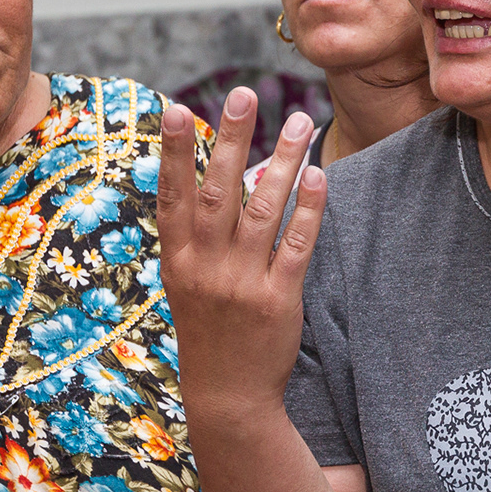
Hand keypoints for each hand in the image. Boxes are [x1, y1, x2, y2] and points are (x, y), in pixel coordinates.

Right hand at [156, 90, 324, 423]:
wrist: (229, 397)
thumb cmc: (210, 333)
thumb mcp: (187, 285)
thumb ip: (198, 237)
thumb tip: (219, 179)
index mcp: (179, 262)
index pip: (172, 197)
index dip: (172, 154)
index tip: (174, 109)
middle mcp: (206, 268)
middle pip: (218, 193)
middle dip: (230, 140)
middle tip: (243, 94)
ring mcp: (242, 283)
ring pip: (264, 210)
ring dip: (283, 161)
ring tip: (300, 121)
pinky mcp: (278, 300)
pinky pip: (296, 245)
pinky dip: (308, 209)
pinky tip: (319, 176)